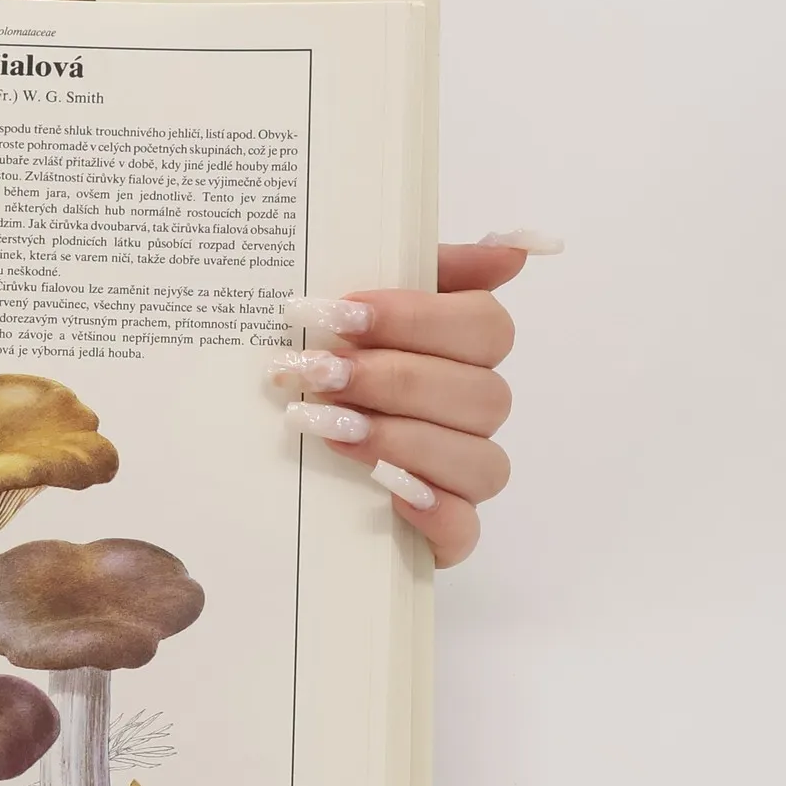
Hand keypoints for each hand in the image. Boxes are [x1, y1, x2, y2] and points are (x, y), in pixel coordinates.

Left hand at [272, 234, 558, 566]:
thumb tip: (514, 250)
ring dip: (401, 440)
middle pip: (481, 394)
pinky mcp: (445, 535)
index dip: (418, 319)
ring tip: (326, 427)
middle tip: (318, 373)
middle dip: (395, 380)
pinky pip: (464, 529)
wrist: (271, 467)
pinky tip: (387, 492)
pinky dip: (433, 510)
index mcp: (464, 353)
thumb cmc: (327, 373)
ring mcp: (464, 477)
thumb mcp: (359, 311)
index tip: (343, 316)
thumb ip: (426, 268)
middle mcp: (475, 415)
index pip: (485, 327)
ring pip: (478, 460)